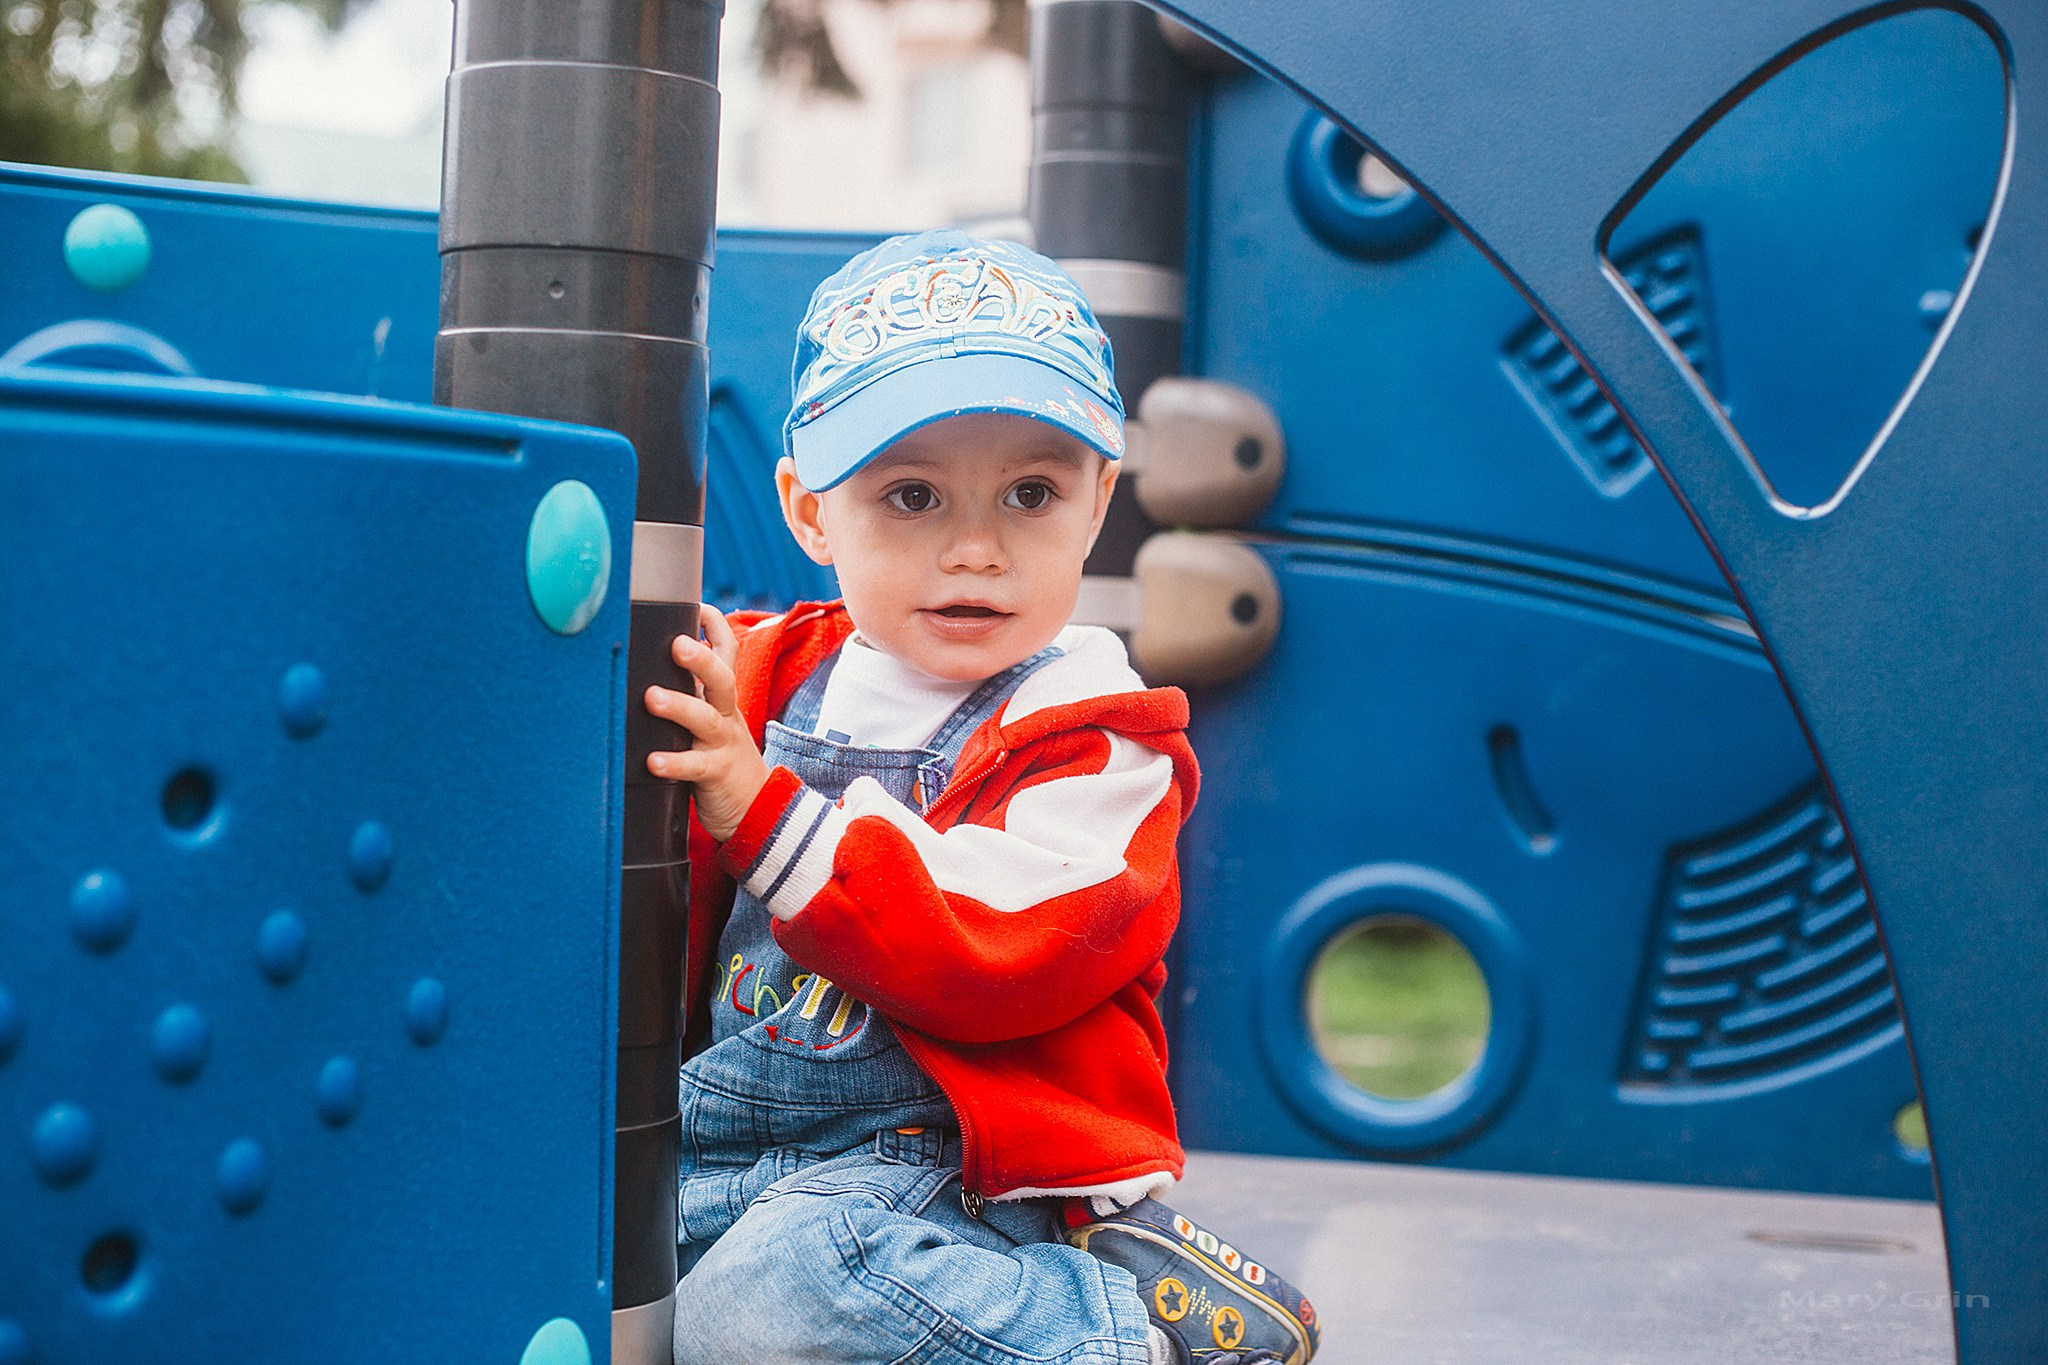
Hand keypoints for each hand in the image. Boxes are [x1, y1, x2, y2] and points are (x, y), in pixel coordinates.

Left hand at [644, 604, 770, 841]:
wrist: (758, 810)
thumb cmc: (722, 760)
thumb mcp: (711, 722)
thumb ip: (689, 696)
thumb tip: (646, 668)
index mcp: (723, 699)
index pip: (726, 652)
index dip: (715, 626)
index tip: (698, 605)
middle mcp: (726, 715)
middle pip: (722, 678)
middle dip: (701, 658)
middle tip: (677, 644)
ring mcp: (723, 744)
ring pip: (705, 718)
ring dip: (679, 706)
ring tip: (652, 698)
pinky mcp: (716, 775)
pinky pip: (695, 766)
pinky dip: (674, 763)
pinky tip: (653, 761)